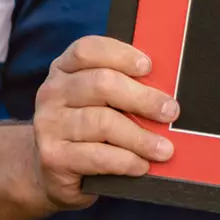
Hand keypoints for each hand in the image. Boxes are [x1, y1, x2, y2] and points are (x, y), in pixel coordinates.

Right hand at [32, 36, 178, 209]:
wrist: (52, 170)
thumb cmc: (89, 126)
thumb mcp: (102, 99)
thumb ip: (125, 84)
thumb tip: (169, 86)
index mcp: (66, 68)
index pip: (88, 49)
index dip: (121, 55)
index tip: (148, 66)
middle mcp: (52, 92)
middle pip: (101, 84)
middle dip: (142, 98)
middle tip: (170, 112)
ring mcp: (48, 124)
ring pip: (102, 123)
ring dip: (140, 137)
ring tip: (164, 148)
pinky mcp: (52, 156)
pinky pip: (96, 156)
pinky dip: (125, 161)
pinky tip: (141, 165)